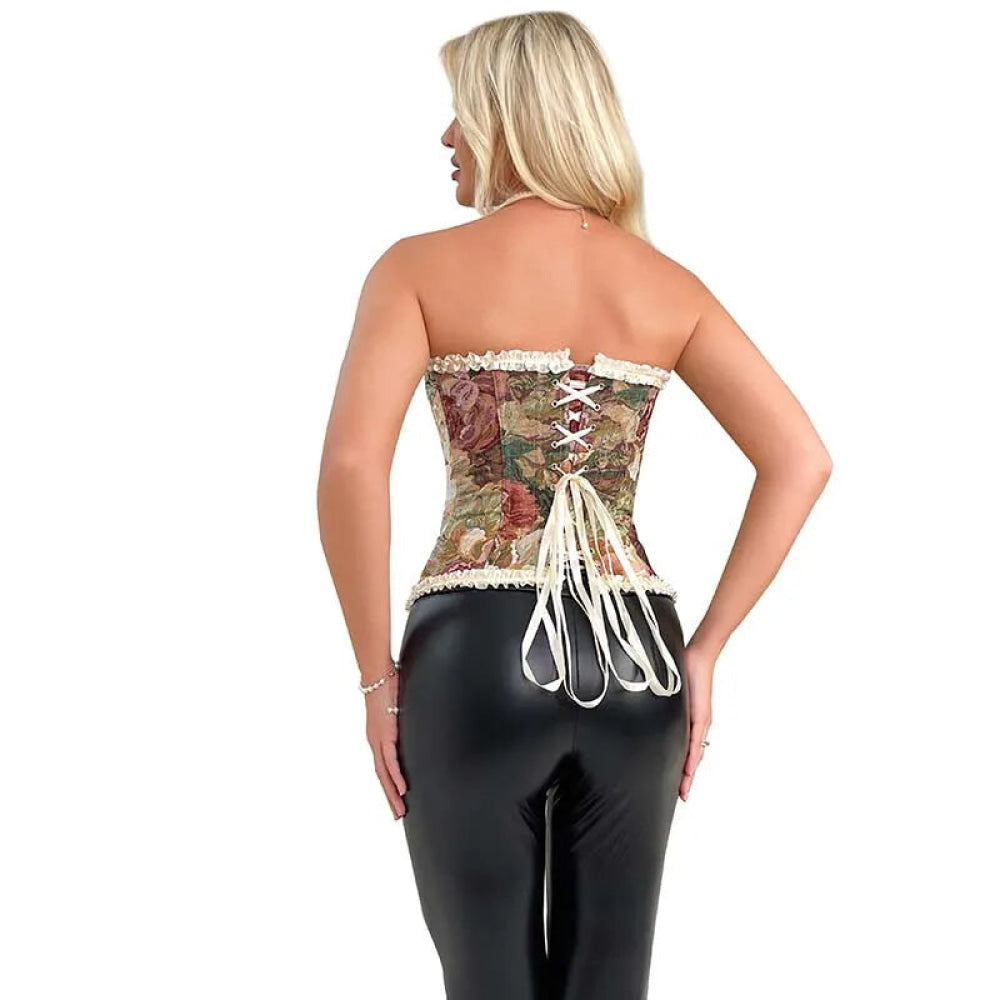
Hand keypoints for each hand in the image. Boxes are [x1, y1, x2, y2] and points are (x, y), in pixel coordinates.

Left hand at [364, 671, 406, 820]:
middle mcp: (375, 742)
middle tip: (398, 816)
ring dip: (393, 794)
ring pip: (385, 774)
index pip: (383, 768)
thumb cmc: (388, 686)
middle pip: (382, 777)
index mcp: (378, 738)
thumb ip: (402, 717)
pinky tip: (403, 789)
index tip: (397, 800)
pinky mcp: (384, 735)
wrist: (378, 674)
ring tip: (400, 810)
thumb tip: (410, 719)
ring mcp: (378, 740)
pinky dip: (396, 777)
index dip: (389, 786)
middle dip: (390, 798)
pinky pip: (390, 761)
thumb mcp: (397, 707)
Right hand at [679, 642, 715, 801]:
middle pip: (692, 758)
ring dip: (688, 773)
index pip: (685, 750)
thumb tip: (652, 709)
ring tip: (683, 788)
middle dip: (685, 778)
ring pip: (695, 755)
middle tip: (680, 795)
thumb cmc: (683, 671)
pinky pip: (695, 742)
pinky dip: (692, 757)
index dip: (681, 770)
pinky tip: (689, 768)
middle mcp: (696, 726)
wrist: (697, 657)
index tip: (676, 787)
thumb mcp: (673, 694)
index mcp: (688, 722)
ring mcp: (700, 723)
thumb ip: (666, 704)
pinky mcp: (701, 718)